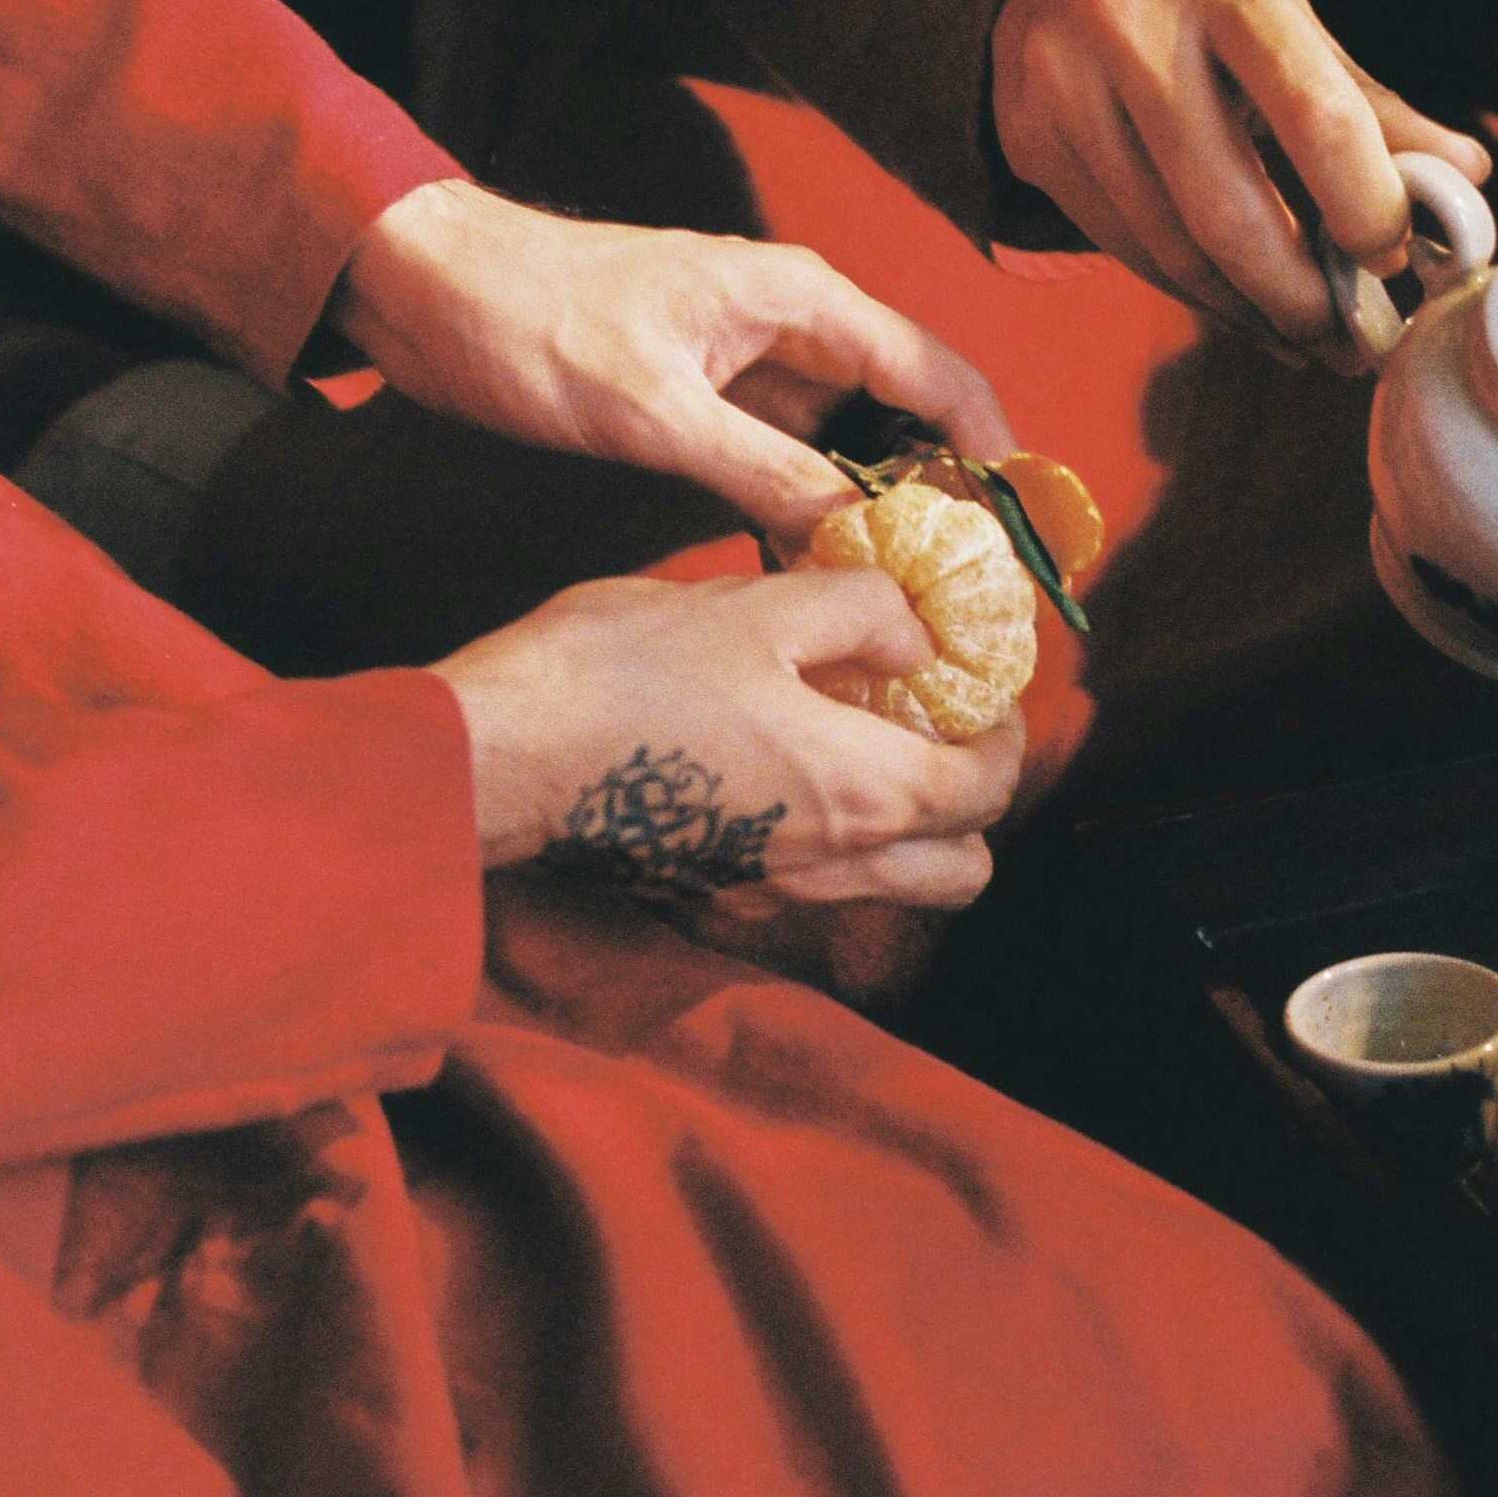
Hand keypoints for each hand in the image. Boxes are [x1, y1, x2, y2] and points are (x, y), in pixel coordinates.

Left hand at [333, 180, 1011, 537]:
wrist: (427, 288)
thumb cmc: (532, 320)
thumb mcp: (651, 409)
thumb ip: (761, 470)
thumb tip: (853, 535)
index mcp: (800, 300)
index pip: (936, 374)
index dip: (992, 450)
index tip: (1019, 529)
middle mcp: (792, 326)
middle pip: (905, 412)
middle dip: (944, 492)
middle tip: (969, 586)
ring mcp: (749, 365)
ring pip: (846, 442)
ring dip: (875, 509)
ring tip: (906, 595)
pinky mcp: (706, 401)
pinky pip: (786, 460)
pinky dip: (808, 511)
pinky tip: (815, 574)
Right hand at [435, 564, 1022, 904]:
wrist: (495, 753)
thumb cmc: (622, 671)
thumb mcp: (756, 604)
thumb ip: (861, 611)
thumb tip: (915, 632)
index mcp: (860, 791)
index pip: (989, 789)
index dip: (1003, 730)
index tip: (975, 678)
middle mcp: (830, 864)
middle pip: (963, 868)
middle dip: (971, 800)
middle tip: (933, 721)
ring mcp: (770, 891)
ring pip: (893, 886)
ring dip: (906, 825)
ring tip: (859, 734)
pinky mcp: (715, 892)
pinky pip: (816, 885)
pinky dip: (832, 839)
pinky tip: (786, 759)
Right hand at [990, 0, 1489, 347]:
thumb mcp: (1285, 9)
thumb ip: (1366, 99)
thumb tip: (1463, 176)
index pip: (1314, 115)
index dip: (1365, 206)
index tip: (1393, 259)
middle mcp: (1131, 23)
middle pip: (1231, 210)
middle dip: (1302, 297)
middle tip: (1350, 340)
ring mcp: (1066, 84)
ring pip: (1172, 246)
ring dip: (1249, 312)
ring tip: (1303, 337)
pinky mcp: (1031, 138)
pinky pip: (1126, 248)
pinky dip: (1192, 292)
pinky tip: (1237, 307)